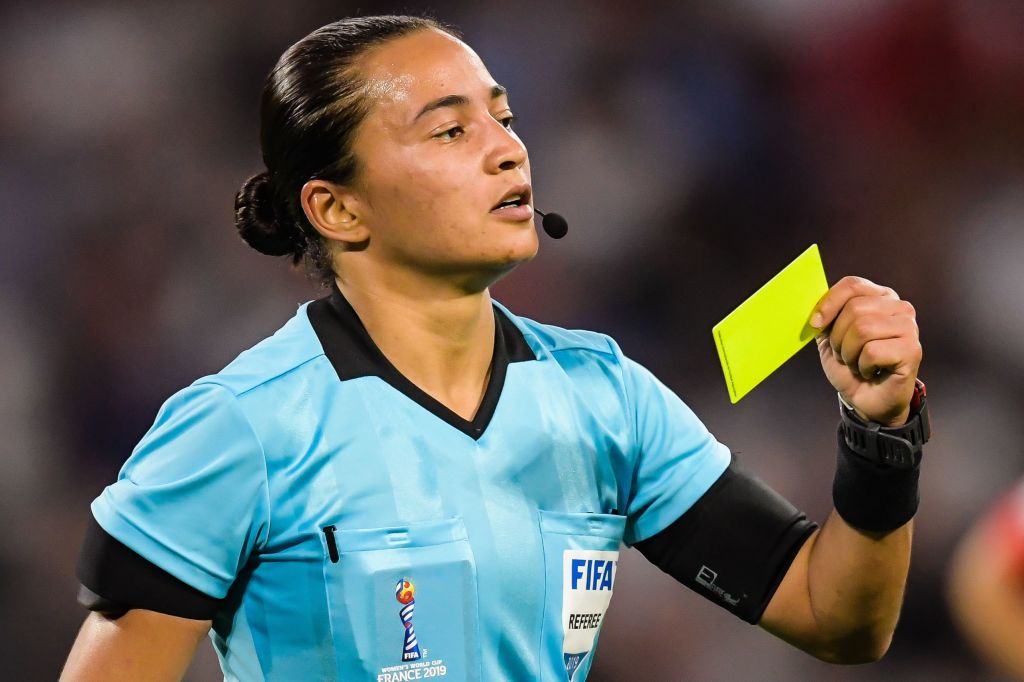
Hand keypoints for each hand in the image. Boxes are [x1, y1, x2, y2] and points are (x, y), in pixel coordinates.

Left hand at [810, 276, 921, 425]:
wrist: (865, 399)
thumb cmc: (850, 365)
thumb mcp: (830, 336)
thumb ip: (825, 316)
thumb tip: (811, 302)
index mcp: (880, 297)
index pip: (852, 285)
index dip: (829, 303)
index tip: (815, 324)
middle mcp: (899, 308)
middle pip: (855, 309)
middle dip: (838, 337)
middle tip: (843, 353)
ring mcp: (909, 328)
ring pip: (863, 329)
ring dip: (849, 353)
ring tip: (856, 363)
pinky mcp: (912, 350)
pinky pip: (872, 352)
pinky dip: (862, 366)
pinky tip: (869, 371)